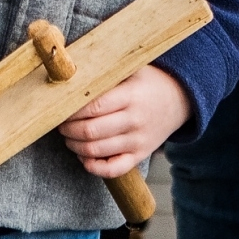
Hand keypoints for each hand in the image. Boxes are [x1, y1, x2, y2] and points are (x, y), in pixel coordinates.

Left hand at [58, 66, 189, 178]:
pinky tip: (84, 156)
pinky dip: (93, 167)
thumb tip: (70, 73)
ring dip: (74, 146)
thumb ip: (104, 72)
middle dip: (68, 129)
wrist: (180, 98)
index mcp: (130, 96)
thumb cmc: (148, 81)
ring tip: (68, 136)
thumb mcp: (131, 68)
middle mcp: (134, 120)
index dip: (71, 110)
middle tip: (59, 123)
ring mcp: (137, 141)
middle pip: (91, 131)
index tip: (59, 107)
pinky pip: (113, 170)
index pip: (93, 106)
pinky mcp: (139, 155)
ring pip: (96, 151)